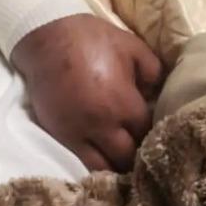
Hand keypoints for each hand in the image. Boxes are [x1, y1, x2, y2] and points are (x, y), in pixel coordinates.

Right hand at [11, 15, 162, 172]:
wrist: (47, 38)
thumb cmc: (91, 39)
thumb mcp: (131, 45)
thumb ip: (153, 70)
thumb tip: (158, 91)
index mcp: (123, 103)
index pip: (147, 130)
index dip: (153, 130)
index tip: (156, 129)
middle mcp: (103, 125)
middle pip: (128, 156)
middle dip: (137, 154)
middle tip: (141, 148)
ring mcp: (79, 134)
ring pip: (104, 167)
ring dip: (116, 165)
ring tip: (122, 158)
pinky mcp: (60, 135)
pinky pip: (82, 162)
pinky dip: (95, 164)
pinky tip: (103, 156)